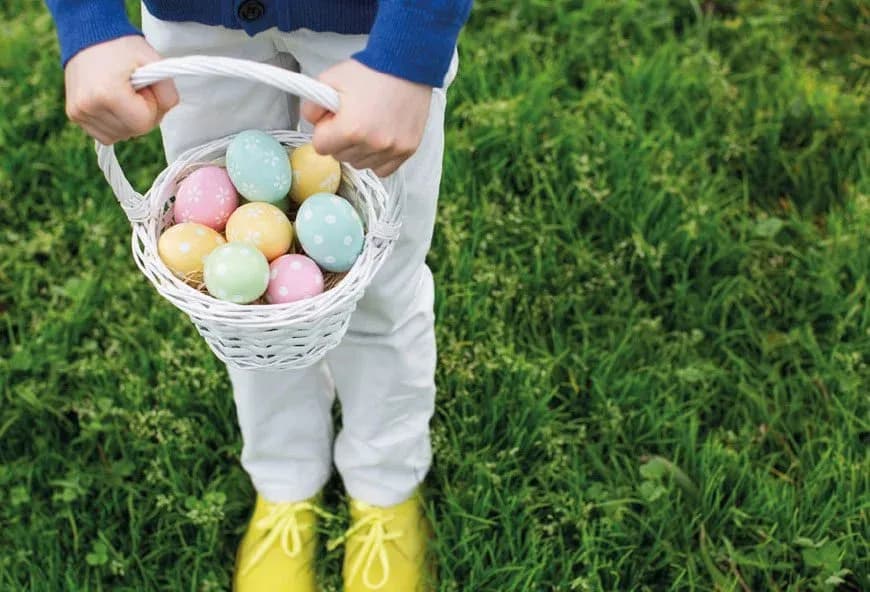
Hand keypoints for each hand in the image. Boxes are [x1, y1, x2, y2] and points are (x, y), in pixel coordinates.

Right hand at [64, 36, 177, 144]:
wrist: (88, 33)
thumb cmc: (122, 47)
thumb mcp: (153, 62)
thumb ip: (168, 92)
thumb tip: (162, 112)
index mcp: (107, 94)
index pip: (144, 123)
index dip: (151, 106)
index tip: (144, 88)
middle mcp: (88, 106)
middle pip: (133, 132)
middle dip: (141, 114)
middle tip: (133, 89)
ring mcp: (78, 112)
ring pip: (120, 136)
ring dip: (128, 120)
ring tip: (122, 93)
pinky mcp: (74, 114)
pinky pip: (105, 135)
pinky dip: (115, 124)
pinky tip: (113, 103)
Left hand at [301, 60, 431, 176]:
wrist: (407, 65)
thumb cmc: (369, 71)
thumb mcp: (330, 79)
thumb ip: (311, 106)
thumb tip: (314, 124)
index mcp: (350, 129)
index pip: (320, 147)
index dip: (324, 130)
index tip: (334, 118)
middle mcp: (372, 144)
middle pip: (340, 157)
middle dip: (340, 140)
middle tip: (352, 118)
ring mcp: (392, 150)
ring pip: (360, 164)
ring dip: (358, 150)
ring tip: (367, 125)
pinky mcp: (407, 151)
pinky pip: (382, 169)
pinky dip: (377, 158)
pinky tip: (379, 139)